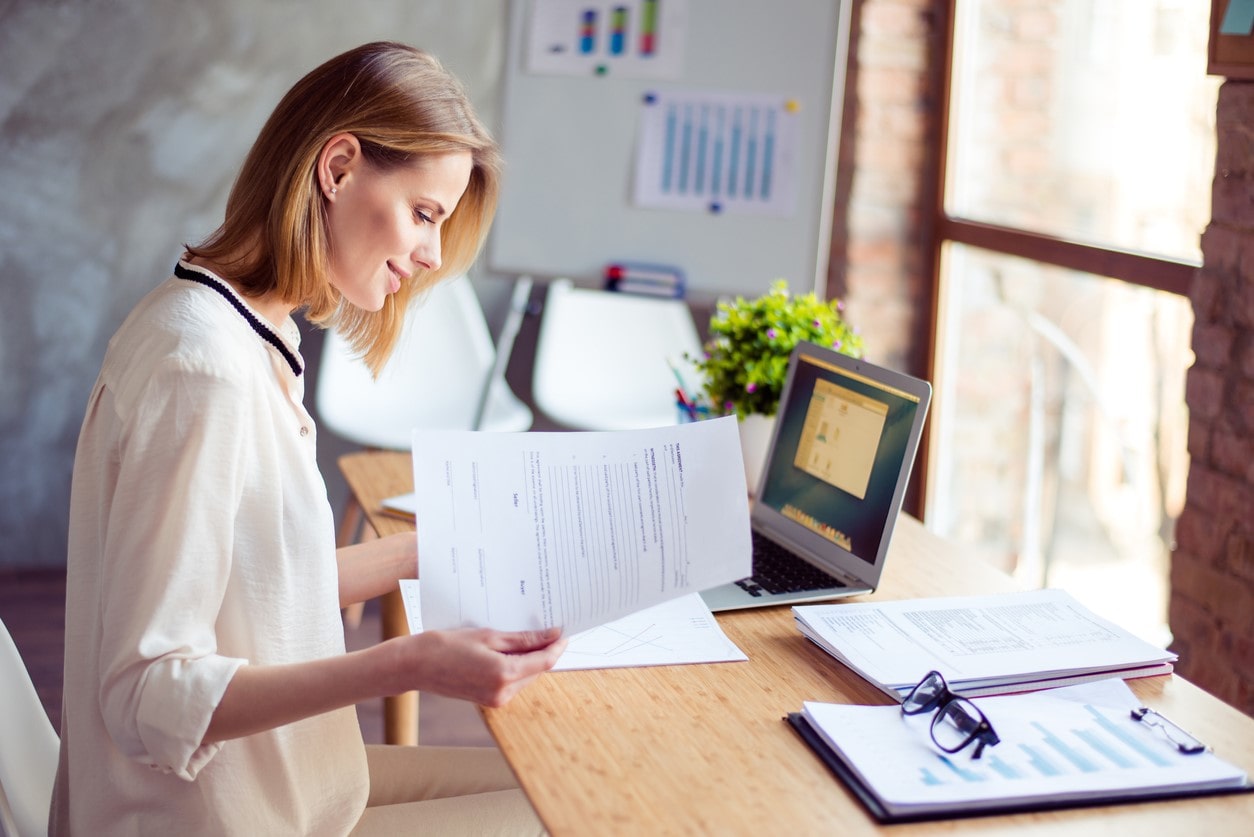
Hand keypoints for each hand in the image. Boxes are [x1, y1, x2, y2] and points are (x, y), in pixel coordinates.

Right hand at [387, 626, 566, 706]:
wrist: (416, 665)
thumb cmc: (447, 646)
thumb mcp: (488, 636)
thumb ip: (523, 640)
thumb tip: (551, 636)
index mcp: (504, 675)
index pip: (544, 662)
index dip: (556, 646)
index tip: (563, 632)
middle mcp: (503, 693)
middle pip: (537, 670)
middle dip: (543, 652)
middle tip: (545, 629)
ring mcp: (496, 700)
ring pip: (526, 677)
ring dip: (529, 660)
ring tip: (523, 637)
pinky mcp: (489, 701)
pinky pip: (512, 682)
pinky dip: (515, 667)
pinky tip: (508, 651)